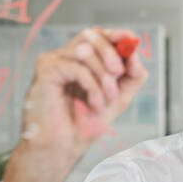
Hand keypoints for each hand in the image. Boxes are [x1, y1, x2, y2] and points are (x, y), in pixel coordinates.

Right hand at [1, 27, 147, 181]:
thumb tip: (136, 53)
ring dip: (103, 76)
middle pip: (92, 35)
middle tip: (119, 72)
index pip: (99, 35)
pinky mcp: (46, 70)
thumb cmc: (89, 122)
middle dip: (111, 53)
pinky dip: (92, 87)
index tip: (131, 40)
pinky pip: (77, 68)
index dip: (116, 35)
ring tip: (107, 98)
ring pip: (86, 50)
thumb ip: (132, 74)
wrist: (65, 146)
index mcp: (82, 60)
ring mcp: (54, 61)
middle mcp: (67, 56)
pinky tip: (94, 104)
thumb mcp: (120, 95)